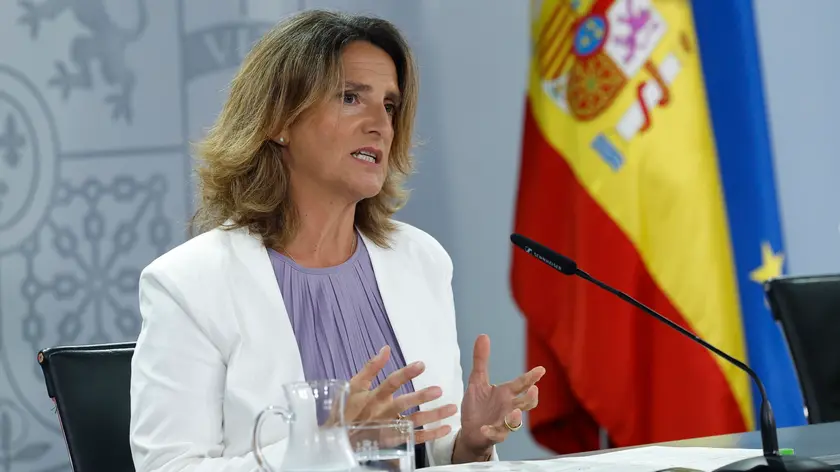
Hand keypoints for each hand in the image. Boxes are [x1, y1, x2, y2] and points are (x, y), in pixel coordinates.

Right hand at [345, 346, 457, 443]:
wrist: (339, 438)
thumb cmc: (347, 408)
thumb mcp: (355, 386)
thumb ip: (371, 367)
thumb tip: (385, 348)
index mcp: (373, 397)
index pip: (390, 383)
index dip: (405, 374)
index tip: (421, 364)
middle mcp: (382, 413)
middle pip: (403, 404)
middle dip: (421, 397)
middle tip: (438, 390)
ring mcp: (389, 429)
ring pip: (413, 423)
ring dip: (433, 416)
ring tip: (451, 408)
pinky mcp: (394, 442)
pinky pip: (415, 439)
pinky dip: (431, 435)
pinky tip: (446, 428)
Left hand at [456, 335, 544, 459]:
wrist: (469, 430)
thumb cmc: (477, 405)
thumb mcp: (476, 380)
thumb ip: (481, 360)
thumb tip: (483, 335)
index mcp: (506, 393)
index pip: (522, 383)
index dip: (531, 377)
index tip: (541, 369)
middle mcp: (508, 407)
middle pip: (526, 403)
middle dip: (531, 398)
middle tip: (534, 389)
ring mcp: (502, 422)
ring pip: (515, 422)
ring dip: (516, 417)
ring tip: (515, 411)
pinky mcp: (493, 434)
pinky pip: (496, 435)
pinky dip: (492, 432)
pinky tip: (485, 428)